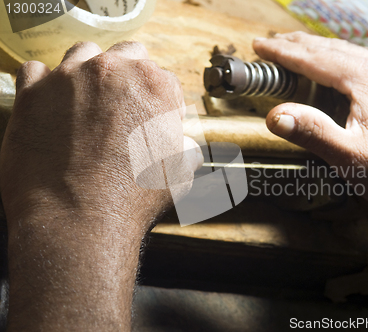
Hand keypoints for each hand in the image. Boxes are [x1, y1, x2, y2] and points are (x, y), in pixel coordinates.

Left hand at [1, 41, 201, 233]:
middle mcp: (112, 70)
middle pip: (128, 55)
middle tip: (126, 106)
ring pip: (84, 53)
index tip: (156, 122)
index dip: (164, 104)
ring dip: (90, 71)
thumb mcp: (179, 175)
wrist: (76, 220)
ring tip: (88, 101)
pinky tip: (52, 106)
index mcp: (154, 85)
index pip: (166, 80)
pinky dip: (45, 83)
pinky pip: (36, 70)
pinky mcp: (32, 93)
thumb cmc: (132, 199)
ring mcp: (68, 77)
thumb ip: (188, 152)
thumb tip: (189, 148)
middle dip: (132, 76)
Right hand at [253, 32, 367, 223]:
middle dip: (300, 47)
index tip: (261, 47)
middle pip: (335, 50)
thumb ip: (312, 132)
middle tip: (273, 44)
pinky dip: (347, 66)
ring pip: (355, 57)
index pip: (316, 59)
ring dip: (324, 55)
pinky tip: (341, 72)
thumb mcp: (351, 159)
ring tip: (300, 53)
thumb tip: (276, 115)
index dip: (284, 53)